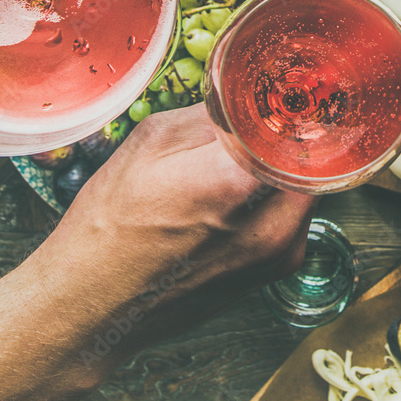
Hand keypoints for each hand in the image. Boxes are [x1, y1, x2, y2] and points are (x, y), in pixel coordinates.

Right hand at [37, 103, 316, 363]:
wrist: (91, 310)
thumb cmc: (108, 228)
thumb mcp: (149, 144)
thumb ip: (212, 114)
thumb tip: (249, 94)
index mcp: (235, 182)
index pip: (296, 123)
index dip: (289, 102)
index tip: (278, 90)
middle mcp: (270, 222)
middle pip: (308, 153)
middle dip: (288, 132)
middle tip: (261, 119)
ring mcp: (279, 252)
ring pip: (305, 183)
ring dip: (283, 165)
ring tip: (240, 161)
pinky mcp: (278, 270)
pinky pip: (296, 214)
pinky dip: (278, 196)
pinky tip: (236, 198)